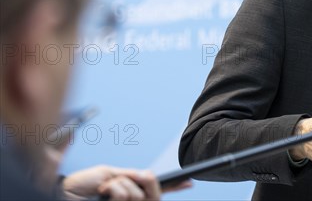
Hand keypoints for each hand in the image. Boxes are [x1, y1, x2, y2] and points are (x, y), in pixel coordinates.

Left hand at [62, 165, 191, 199]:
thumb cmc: (83, 186)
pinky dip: (115, 189)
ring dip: (120, 185)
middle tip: (130, 177)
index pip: (157, 191)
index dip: (174, 187)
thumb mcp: (112, 174)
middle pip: (155, 194)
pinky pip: (127, 197)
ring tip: (103, 190)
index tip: (188, 182)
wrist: (62, 193)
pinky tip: (103, 194)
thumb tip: (150, 175)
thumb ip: (132, 177)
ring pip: (139, 195)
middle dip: (145, 181)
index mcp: (130, 192)